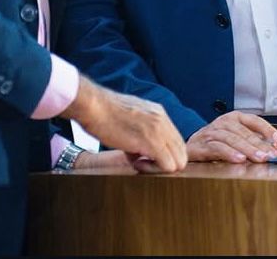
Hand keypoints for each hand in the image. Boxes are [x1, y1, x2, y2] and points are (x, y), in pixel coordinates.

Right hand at [62, 76, 186, 172]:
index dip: (163, 153)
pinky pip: (167, 165)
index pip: (176, 140)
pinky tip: (135, 163)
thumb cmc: (104, 112)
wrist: (94, 106)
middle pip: (181, 151)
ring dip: (159, 167)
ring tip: (137, 162)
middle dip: (165, 162)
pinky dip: (153, 170)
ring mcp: (159, 131)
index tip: (145, 156)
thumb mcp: (131, 115)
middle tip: (143, 162)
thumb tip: (140, 148)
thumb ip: (141, 129)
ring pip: (178, 161)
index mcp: (159, 114)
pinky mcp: (151, 142)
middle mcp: (163, 121)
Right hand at [186, 111, 276, 162]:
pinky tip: (238, 159)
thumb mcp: (243, 141)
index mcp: (236, 118)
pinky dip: (228, 153)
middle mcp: (224, 123)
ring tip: (259, 158)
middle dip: (261, 145)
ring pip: (232, 139)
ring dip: (247, 149)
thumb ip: (266, 145)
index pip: (256, 121)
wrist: (191, 148)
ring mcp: (211, 133)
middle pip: (245, 133)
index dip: (268, 131)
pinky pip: (216, 148)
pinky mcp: (201, 145)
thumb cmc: (218, 143)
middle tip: (273, 155)